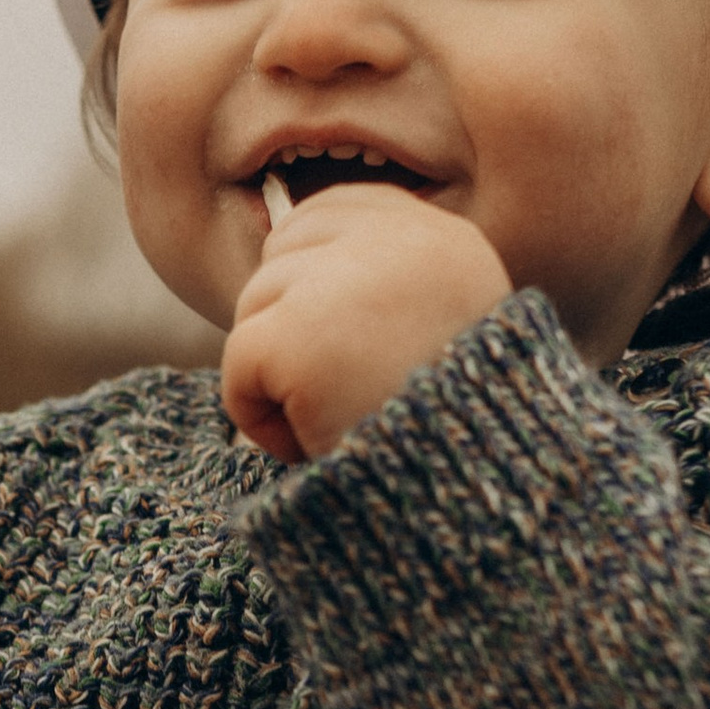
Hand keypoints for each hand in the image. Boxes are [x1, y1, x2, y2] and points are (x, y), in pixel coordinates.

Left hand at [221, 183, 511, 462]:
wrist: (471, 497)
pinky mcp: (299, 338)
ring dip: (279, 374)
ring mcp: (347, 285)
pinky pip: (238, 363)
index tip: (343, 340)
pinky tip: (312, 444)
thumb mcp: (443, 338)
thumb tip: (282, 241)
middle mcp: (402, 245)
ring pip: (256, 304)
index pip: (333, 211)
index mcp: (447, 242)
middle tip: (349, 393)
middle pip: (283, 252)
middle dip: (292, 323)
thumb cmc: (451, 442)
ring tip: (341, 421)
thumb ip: (380, 289)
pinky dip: (259, 415)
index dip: (313, 275)